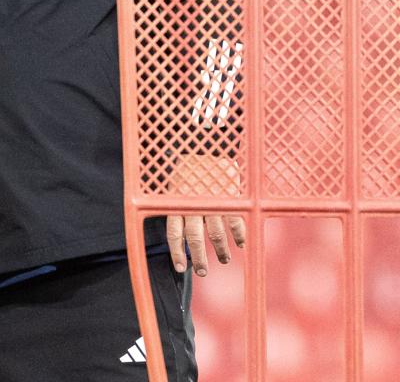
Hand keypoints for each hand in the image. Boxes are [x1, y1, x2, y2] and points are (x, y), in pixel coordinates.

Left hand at [166, 154, 245, 275]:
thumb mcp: (174, 186)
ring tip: (223, 259)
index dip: (177, 253)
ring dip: (221, 251)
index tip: (180, 268)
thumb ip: (177, 209)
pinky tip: (240, 244)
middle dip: (199, 258)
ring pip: (216, 235)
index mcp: (177, 202)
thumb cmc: (188, 169)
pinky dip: (239, 236)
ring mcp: (212, 202)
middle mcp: (193, 205)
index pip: (174, 234)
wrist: (205, 144)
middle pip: (195, 239)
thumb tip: (180, 237)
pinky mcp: (230, 198)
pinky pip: (235, 222)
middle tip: (203, 272)